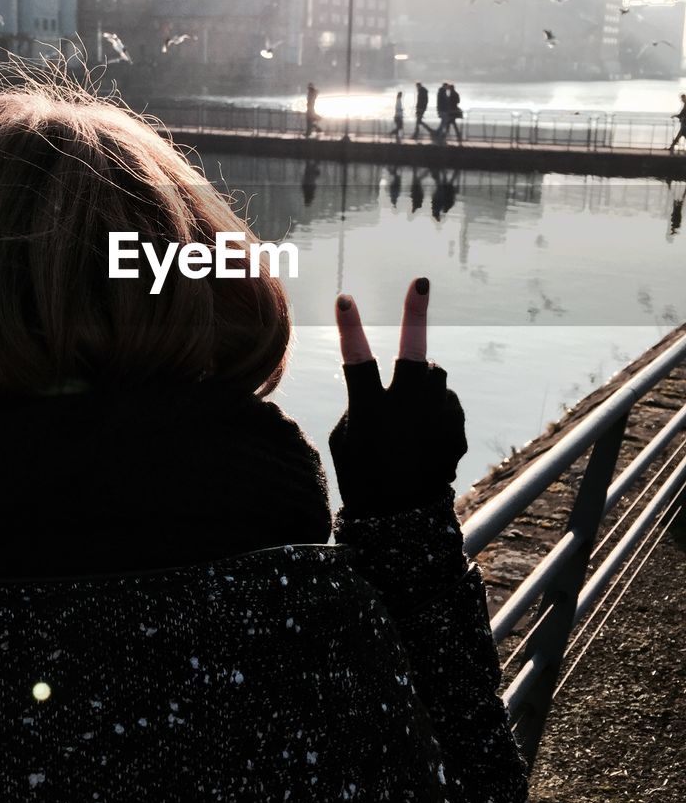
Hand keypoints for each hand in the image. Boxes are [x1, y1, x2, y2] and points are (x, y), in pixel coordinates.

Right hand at [328, 278, 466, 517]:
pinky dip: (436, 407)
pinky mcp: (456, 428)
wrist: (402, 521)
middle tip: (420, 282)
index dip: (350, 328)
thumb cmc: (362, 476)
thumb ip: (361, 403)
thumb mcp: (346, 439)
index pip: (357, 359)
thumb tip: (389, 386)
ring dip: (423, 377)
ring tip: (410, 403)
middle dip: (416, 314)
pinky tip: (425, 433)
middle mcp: (407, 410)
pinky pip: (446, 401)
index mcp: (371, 411)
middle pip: (415, 354)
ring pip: (435, 374)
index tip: (345, 299)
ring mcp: (436, 418)